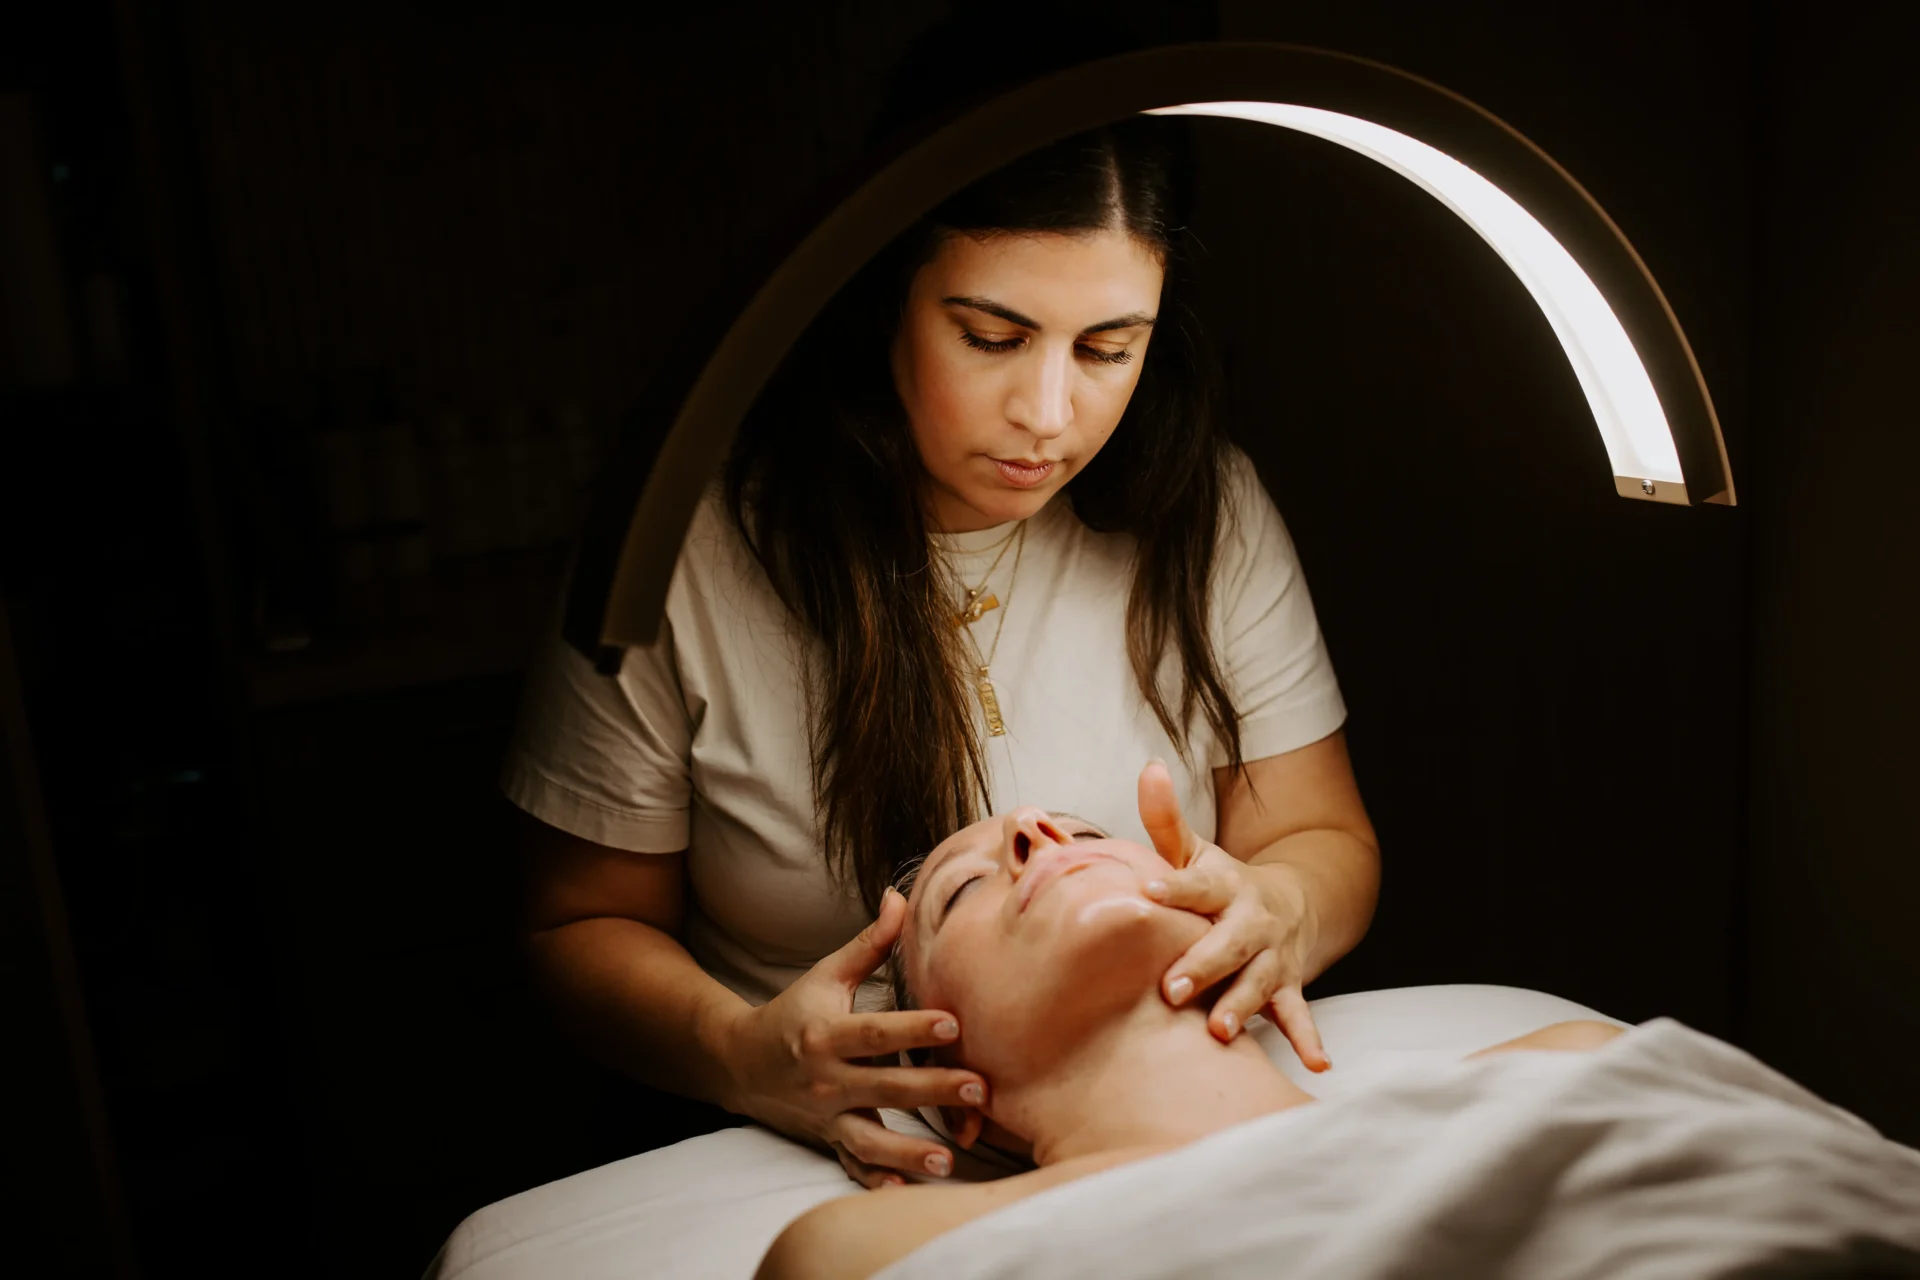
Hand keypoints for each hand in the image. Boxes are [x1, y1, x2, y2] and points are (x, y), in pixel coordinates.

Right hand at [719, 887, 988, 1186]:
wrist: (741, 1063)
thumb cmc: (796, 1012)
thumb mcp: (828, 975)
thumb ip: (869, 944)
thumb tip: (899, 896)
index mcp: (827, 1034)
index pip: (876, 1032)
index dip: (912, 1028)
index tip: (952, 1024)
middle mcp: (827, 1079)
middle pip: (885, 1087)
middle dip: (932, 1091)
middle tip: (978, 1090)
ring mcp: (828, 1115)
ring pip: (870, 1140)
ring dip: (908, 1151)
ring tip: (948, 1160)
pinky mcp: (829, 1140)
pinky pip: (853, 1165)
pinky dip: (876, 1181)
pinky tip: (905, 1193)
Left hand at [1136, 760, 1331, 1071]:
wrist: (1290, 905)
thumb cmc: (1222, 885)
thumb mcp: (1198, 852)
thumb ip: (1167, 820)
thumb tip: (1149, 769)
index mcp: (1225, 886)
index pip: (1197, 884)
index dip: (1174, 887)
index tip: (1147, 892)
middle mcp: (1253, 921)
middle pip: (1229, 942)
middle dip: (1203, 963)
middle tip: (1172, 987)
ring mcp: (1274, 957)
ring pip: (1260, 982)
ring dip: (1241, 1005)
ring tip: (1217, 1029)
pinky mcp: (1288, 987)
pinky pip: (1299, 1015)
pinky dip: (1308, 1039)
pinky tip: (1316, 1065)